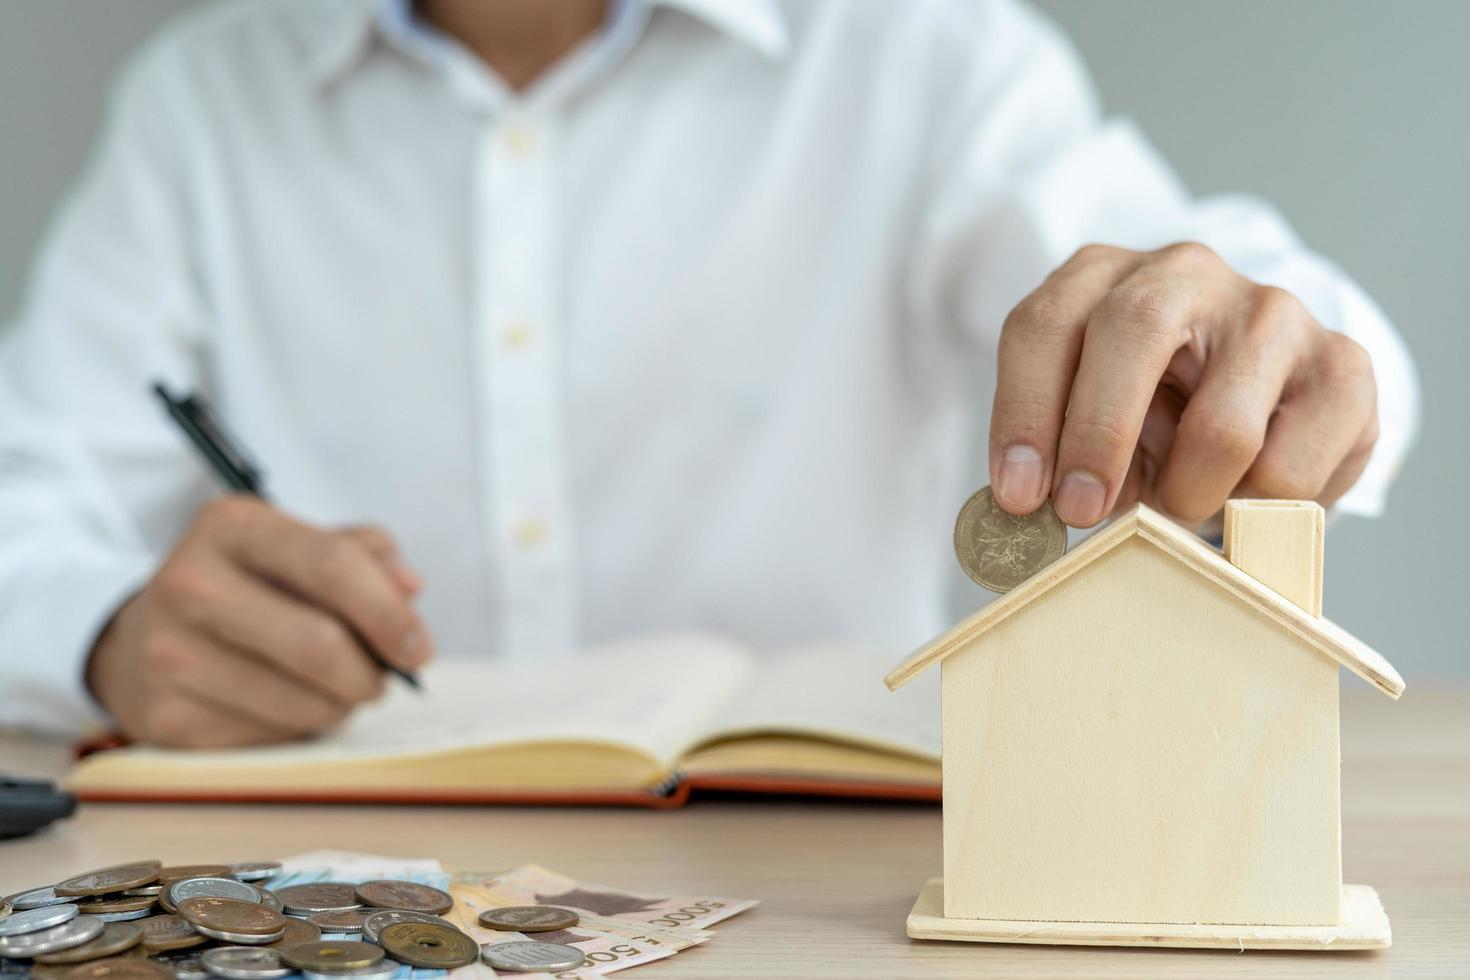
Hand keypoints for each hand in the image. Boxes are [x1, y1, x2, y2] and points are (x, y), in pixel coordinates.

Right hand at [86, 497, 433, 746]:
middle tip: (384, 679)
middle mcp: (190, 583)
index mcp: (232, 526)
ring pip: (303, 702)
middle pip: (319, 644)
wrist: (142, 636)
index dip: (388, 612)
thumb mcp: (296, 547)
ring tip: (335, 688)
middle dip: (371, 673)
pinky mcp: (167, 716)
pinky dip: (300, 728)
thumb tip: (408, 587)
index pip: (330, 565)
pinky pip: (272, 738)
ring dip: (341, 705)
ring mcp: (170, 653)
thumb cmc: (247, 586)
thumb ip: (362, 555)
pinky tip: (286, 704)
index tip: (419, 648)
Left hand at [987, 242, 1377, 526]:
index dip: (1025, 414)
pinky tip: (1242, 491)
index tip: (1018, 495)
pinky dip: (1254, 508)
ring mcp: (1272, 312)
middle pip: (1133, 330)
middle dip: (1099, 436)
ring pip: (1221, 427)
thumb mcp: (1086, 417)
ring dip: (1186, 494)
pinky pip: (1290, 470)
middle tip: (1080, 513)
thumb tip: (1032, 506)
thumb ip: (1056, 451)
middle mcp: (1185, 274)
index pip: (1045, 325)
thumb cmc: (1147, 410)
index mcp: (1101, 277)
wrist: (1259, 396)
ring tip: (1177, 502)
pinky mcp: (1343, 366)